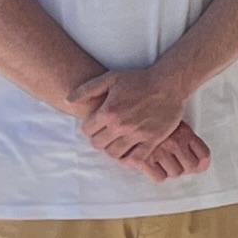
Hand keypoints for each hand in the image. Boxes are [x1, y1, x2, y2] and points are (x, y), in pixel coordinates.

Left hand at [71, 63, 193, 159]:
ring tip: (115, 142)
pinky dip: (129, 159)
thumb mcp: (110, 78)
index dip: (88, 128)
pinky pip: (136, 158)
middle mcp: (121, 125)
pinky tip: (128, 152)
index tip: (95, 125)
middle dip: (98, 139)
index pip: (87, 130)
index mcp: (109, 111)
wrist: (169, 84)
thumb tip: (68, 101)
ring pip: (114, 153)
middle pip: (98, 144)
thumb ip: (86, 89)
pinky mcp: (152, 139)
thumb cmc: (139, 79)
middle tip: (104, 134)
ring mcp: (137, 134)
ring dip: (111, 149)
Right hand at [116, 120, 212, 183]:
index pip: (204, 156)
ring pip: (174, 173)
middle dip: (184, 167)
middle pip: (191, 167)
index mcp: (185, 133)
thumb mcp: (175, 121)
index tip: (196, 164)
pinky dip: (156, 174)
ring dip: (169, 169)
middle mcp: (175, 142)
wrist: (130, 106)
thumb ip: (187, 138)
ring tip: (160, 160)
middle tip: (173, 161)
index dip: (201, 163)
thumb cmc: (152, 114)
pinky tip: (151, 165)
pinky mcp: (143, 159)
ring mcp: (160, 151)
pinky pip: (159, 177)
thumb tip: (203, 165)